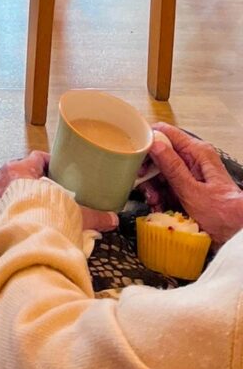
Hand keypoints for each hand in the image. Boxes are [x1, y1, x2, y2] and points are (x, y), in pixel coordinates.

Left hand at [0, 151, 118, 233]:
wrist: (24, 238)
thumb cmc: (46, 216)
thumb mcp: (73, 213)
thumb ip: (94, 215)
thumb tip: (113, 219)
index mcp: (22, 168)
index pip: (37, 157)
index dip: (49, 164)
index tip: (58, 171)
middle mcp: (4, 177)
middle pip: (20, 173)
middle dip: (32, 182)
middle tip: (47, 193)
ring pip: (6, 190)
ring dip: (17, 197)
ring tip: (32, 209)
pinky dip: (7, 214)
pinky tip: (18, 222)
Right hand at [150, 124, 242, 245]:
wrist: (237, 235)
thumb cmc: (224, 215)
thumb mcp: (193, 192)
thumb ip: (173, 168)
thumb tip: (155, 144)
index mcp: (197, 152)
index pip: (165, 133)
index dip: (147, 142)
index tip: (135, 156)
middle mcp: (194, 159)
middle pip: (161, 154)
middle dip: (149, 171)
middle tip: (142, 184)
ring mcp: (191, 174)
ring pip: (162, 172)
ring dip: (154, 187)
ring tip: (154, 201)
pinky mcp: (189, 188)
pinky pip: (169, 186)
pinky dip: (161, 196)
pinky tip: (159, 206)